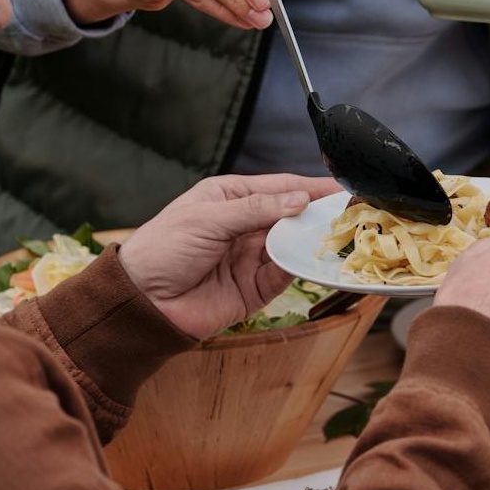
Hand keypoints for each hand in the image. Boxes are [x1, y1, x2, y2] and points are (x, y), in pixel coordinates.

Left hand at [118, 174, 337, 339]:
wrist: (141, 302)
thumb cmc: (163, 248)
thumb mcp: (208, 218)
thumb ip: (256, 209)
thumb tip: (299, 199)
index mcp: (231, 198)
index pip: (279, 187)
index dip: (308, 186)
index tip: (337, 187)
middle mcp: (245, 226)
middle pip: (291, 216)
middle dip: (317, 214)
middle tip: (348, 212)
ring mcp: (251, 257)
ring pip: (293, 245)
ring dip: (313, 240)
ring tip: (340, 234)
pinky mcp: (255, 289)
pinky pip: (285, 274)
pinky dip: (302, 267)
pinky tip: (316, 259)